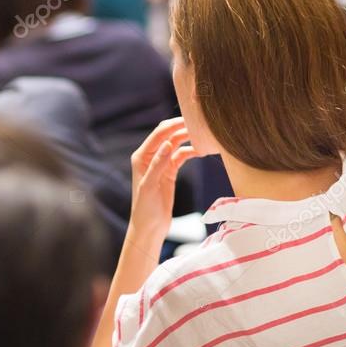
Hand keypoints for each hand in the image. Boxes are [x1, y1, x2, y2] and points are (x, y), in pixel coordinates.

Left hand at [129, 118, 197, 243]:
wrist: (150, 227)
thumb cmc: (145, 209)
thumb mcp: (150, 186)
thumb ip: (158, 164)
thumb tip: (168, 143)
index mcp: (141, 156)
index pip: (159, 134)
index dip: (173, 125)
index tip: (190, 118)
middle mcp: (150, 157)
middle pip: (168, 135)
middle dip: (182, 128)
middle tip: (201, 124)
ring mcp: (161, 163)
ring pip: (176, 144)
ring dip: (188, 139)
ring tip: (204, 136)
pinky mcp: (170, 171)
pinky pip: (181, 156)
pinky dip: (191, 152)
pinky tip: (201, 151)